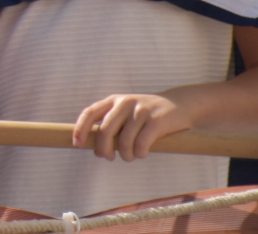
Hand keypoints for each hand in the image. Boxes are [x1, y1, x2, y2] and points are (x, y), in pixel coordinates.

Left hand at [75, 92, 192, 160]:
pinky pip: (141, 144)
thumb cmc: (147, 115)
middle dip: (104, 149)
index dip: (80, 129)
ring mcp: (141, 111)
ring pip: (124, 141)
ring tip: (131, 156)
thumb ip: (112, 125)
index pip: (90, 113)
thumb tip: (96, 149)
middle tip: (109, 157)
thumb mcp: (126, 113)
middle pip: (105, 131)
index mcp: (113, 100)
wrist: (180, 104)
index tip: (77, 144)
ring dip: (126, 155)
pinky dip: (140, 153)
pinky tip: (142, 153)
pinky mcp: (157, 121)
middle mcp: (125, 102)